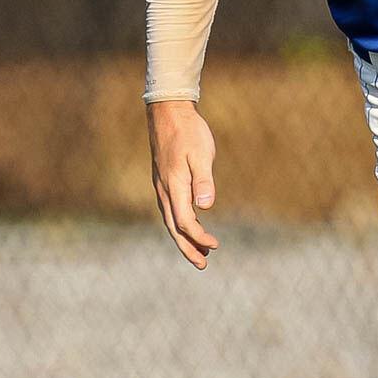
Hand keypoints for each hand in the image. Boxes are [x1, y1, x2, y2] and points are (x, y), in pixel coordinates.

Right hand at [147, 99, 219, 268]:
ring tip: (199, 252)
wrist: (169, 112)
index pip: (185, 222)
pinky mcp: (164, 181)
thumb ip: (203, 180)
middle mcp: (164, 190)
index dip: (199, 237)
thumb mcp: (200, 153)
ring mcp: (162, 186)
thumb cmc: (189, 132)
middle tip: (203, 265)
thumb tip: (206, 207)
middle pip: (174, 228)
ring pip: (170, 220)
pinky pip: (170, 210)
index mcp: (174, 186)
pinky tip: (190, 225)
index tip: (216, 245)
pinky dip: (179, 223)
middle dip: (188, 248)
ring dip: (184, 238)